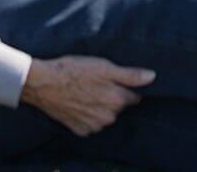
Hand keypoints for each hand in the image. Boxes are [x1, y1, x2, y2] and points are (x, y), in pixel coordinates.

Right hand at [21, 56, 153, 135]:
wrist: (43, 83)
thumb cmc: (74, 71)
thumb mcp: (105, 67)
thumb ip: (131, 75)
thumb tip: (153, 77)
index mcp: (117, 101)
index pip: (134, 96)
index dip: (127, 87)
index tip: (117, 79)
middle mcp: (108, 117)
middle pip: (119, 106)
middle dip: (113, 96)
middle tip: (98, 82)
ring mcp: (93, 126)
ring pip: (105, 115)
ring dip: (100, 106)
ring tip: (86, 90)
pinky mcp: (79, 129)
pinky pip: (91, 123)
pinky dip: (87, 114)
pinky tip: (78, 102)